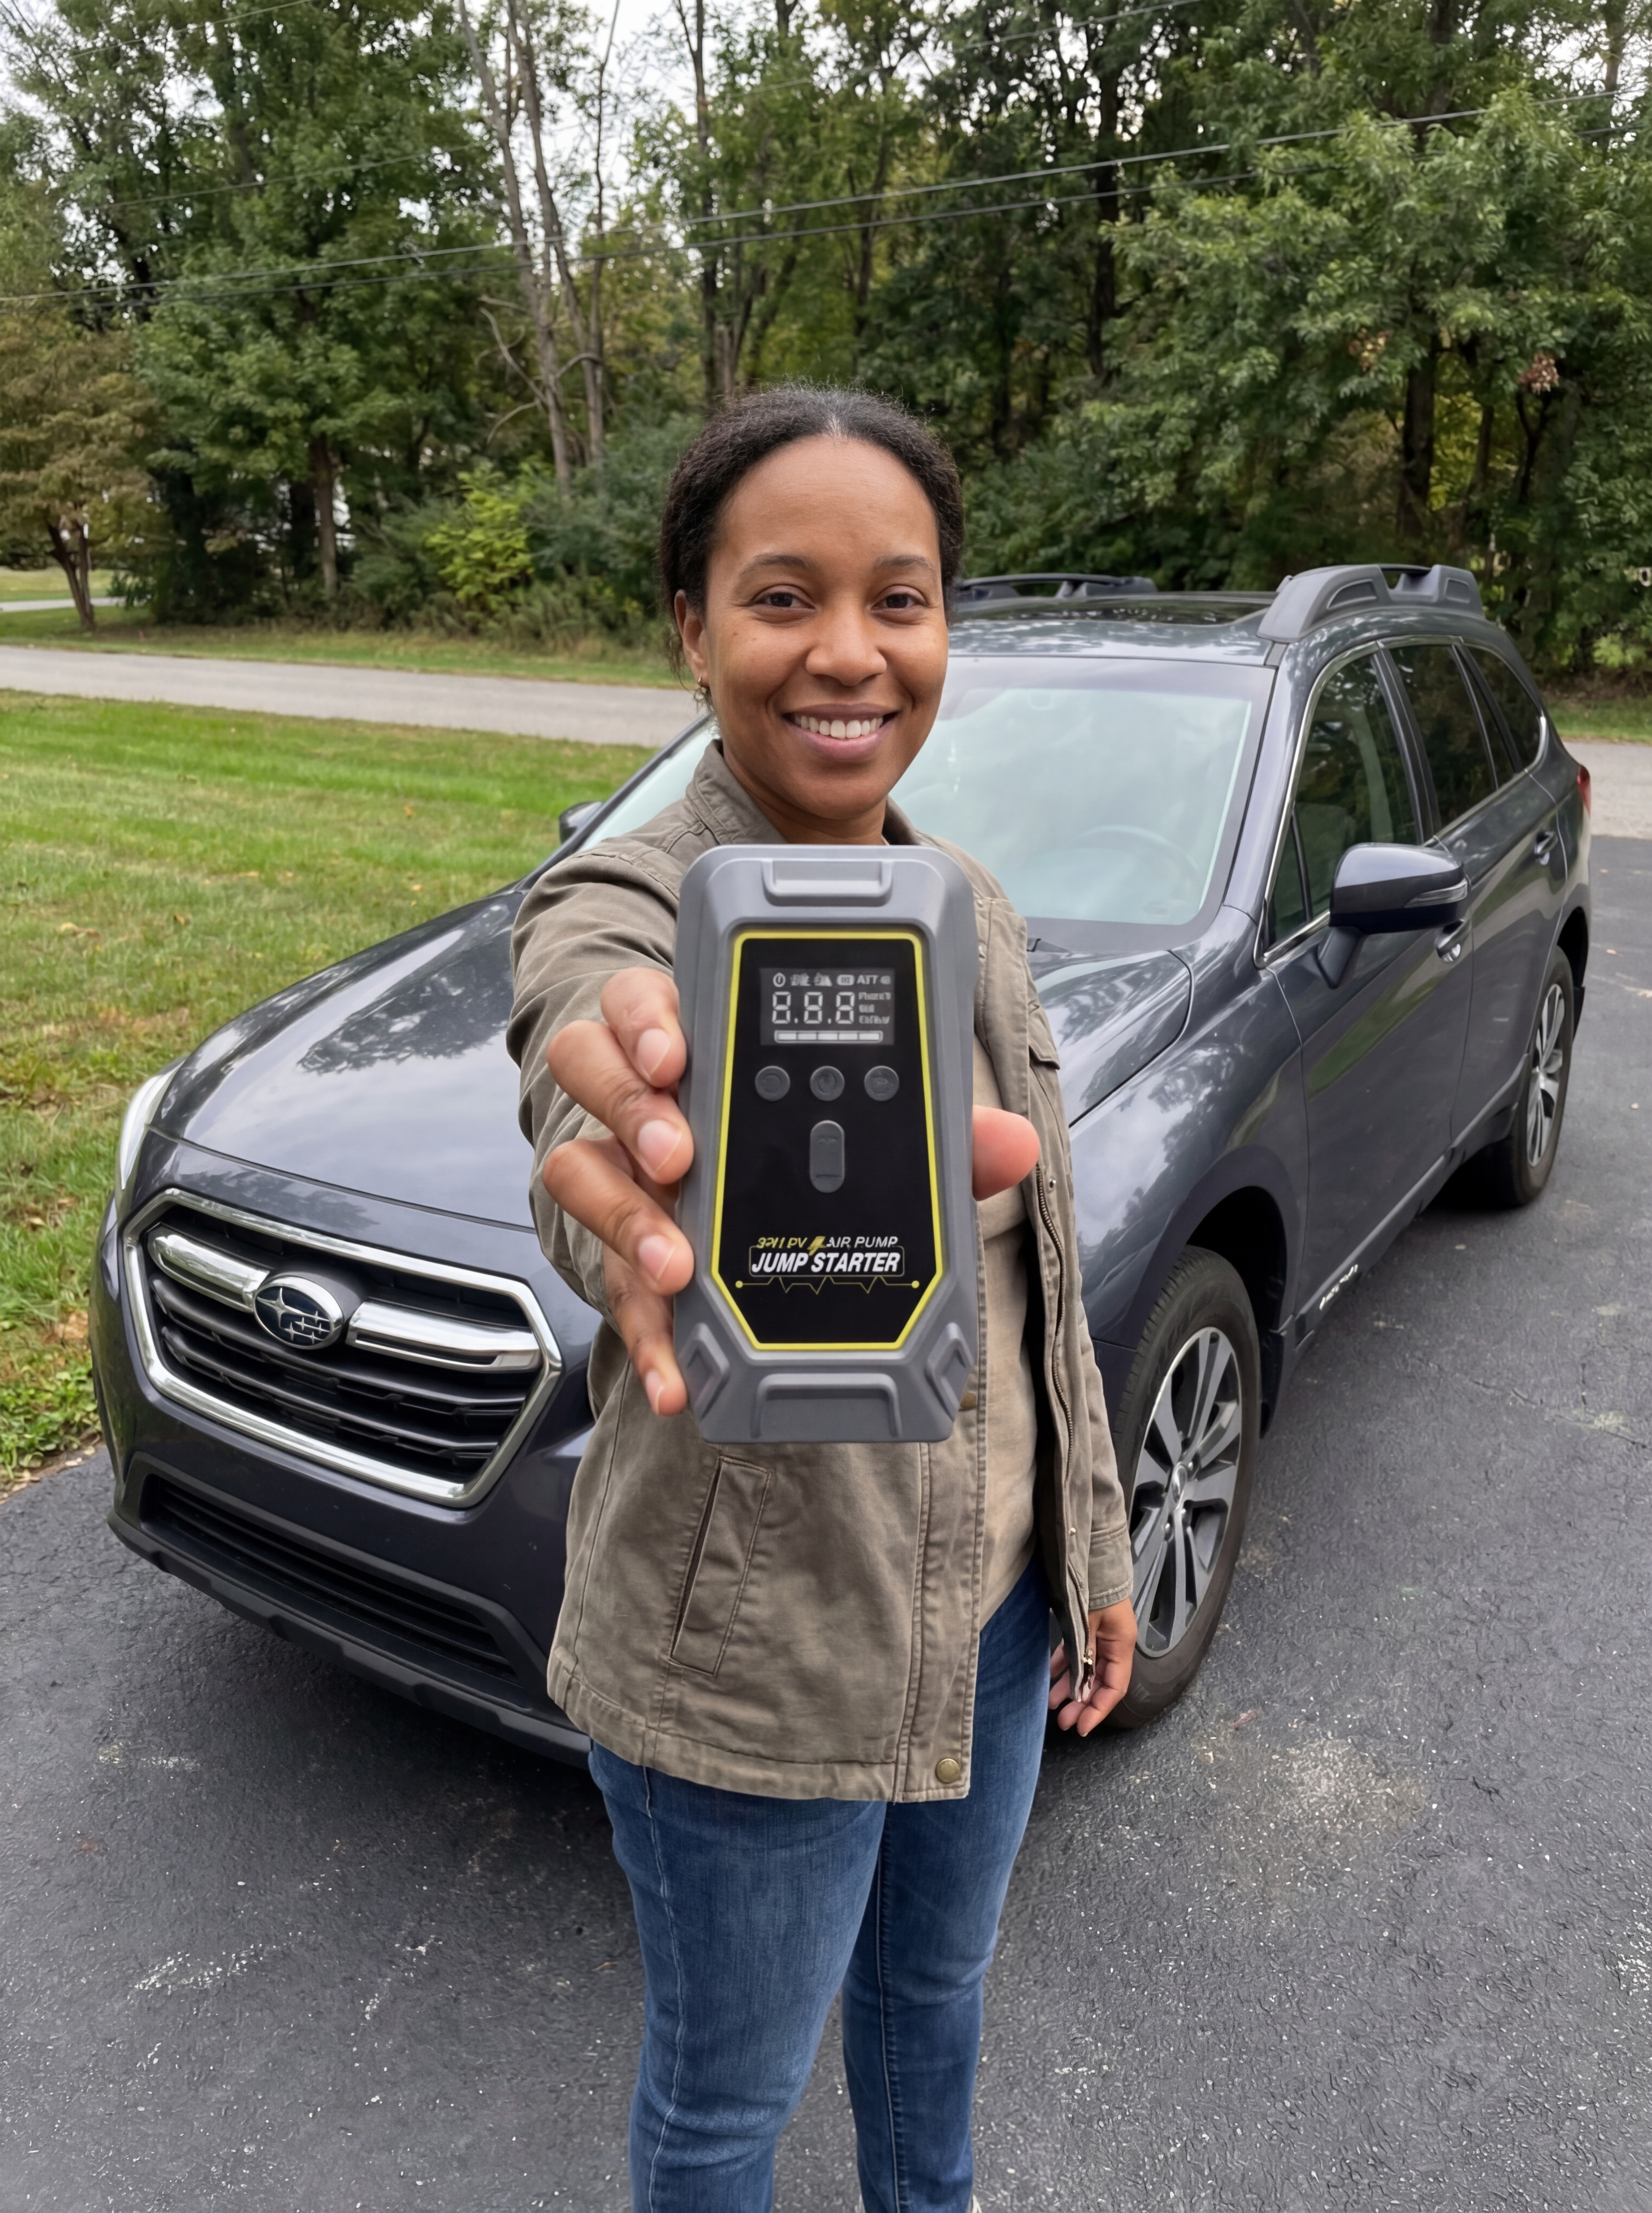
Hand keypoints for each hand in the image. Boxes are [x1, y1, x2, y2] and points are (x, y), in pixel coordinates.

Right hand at [540, 964, 1041, 1416]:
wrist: (746, 1232)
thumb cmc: (802, 1149)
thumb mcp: (872, 1135)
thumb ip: (938, 1135)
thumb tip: (1011, 1144)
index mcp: (697, 1048)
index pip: (641, 1001)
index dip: (647, 1020)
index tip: (678, 1054)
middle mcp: (642, 1103)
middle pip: (592, 1072)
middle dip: (633, 1110)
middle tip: (681, 1155)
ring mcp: (625, 1180)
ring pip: (581, 1173)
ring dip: (625, 1218)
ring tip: (677, 1265)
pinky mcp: (625, 1260)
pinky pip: (613, 1291)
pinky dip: (646, 1335)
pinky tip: (677, 1376)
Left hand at [1048, 1600, 1135, 1734]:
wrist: (1090, 1557)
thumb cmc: (1094, 1587)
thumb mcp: (1088, 1623)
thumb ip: (1083, 1653)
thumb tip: (1077, 1687)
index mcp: (1120, 1645)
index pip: (1114, 1688)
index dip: (1098, 1710)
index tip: (1082, 1727)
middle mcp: (1112, 1644)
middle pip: (1099, 1683)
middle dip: (1082, 1704)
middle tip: (1064, 1722)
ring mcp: (1098, 1637)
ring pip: (1086, 1670)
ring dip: (1070, 1688)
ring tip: (1053, 1705)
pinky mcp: (1085, 1628)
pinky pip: (1076, 1653)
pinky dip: (1064, 1666)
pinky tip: (1050, 1677)